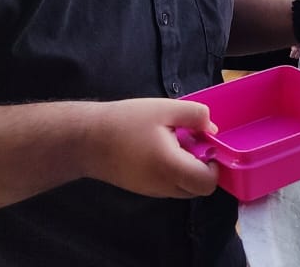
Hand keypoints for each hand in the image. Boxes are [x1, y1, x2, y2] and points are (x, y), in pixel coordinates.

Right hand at [80, 99, 219, 198]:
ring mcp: (151, 191)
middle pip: (198, 189)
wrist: (85, 139)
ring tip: (173, 144)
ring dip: (187, 170)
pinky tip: (160, 151)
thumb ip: (196, 115)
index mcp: (171, 167)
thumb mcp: (165, 108)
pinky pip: (167, 186)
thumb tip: (212, 128)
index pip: (208, 183)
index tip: (205, 144)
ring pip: (183, 189)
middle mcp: (163, 186)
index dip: (214, 165)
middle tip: (192, 143)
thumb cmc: (125, 122)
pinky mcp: (141, 189)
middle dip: (203, 168)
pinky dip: (172, 173)